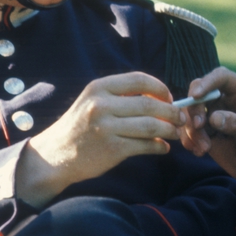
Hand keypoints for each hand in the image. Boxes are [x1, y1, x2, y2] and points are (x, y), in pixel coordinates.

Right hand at [16, 72, 181, 206]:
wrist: (54, 156)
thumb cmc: (79, 128)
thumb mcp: (92, 102)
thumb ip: (120, 96)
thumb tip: (160, 99)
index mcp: (99, 88)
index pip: (139, 79)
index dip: (160, 88)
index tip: (169, 98)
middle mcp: (102, 105)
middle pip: (150, 104)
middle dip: (172, 112)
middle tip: (181, 118)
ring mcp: (107, 127)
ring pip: (151, 126)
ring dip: (170, 130)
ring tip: (176, 133)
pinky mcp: (112, 149)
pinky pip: (146, 145)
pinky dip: (160, 147)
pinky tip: (163, 148)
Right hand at [177, 67, 235, 197]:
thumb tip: (213, 118)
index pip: (222, 77)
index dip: (207, 82)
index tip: (196, 95)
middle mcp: (226, 100)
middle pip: (200, 93)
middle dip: (195, 108)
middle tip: (199, 126)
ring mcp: (214, 115)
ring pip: (191, 113)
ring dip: (192, 129)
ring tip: (204, 148)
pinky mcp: (207, 131)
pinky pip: (189, 130)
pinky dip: (189, 140)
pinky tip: (199, 152)